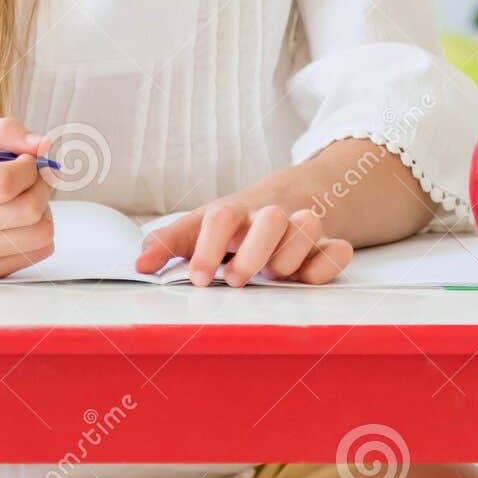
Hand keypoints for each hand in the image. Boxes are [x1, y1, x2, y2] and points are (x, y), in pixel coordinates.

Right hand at [0, 117, 54, 279]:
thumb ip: (3, 132)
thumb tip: (46, 145)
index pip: (6, 183)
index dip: (29, 167)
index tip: (25, 160)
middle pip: (29, 209)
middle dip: (42, 186)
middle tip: (32, 177)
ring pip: (41, 233)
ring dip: (44, 210)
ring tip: (23, 198)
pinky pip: (38, 252)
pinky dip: (37, 232)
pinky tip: (16, 221)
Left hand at [133, 200, 352, 286]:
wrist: (284, 197)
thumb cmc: (231, 224)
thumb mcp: (196, 227)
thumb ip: (168, 243)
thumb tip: (139, 265)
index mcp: (232, 213)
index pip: (220, 219)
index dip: (208, 248)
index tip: (197, 279)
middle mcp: (268, 216)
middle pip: (269, 218)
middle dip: (253, 253)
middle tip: (235, 281)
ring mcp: (300, 228)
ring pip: (307, 225)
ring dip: (289, 255)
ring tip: (272, 277)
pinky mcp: (327, 245)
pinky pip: (338, 250)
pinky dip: (325, 266)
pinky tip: (305, 280)